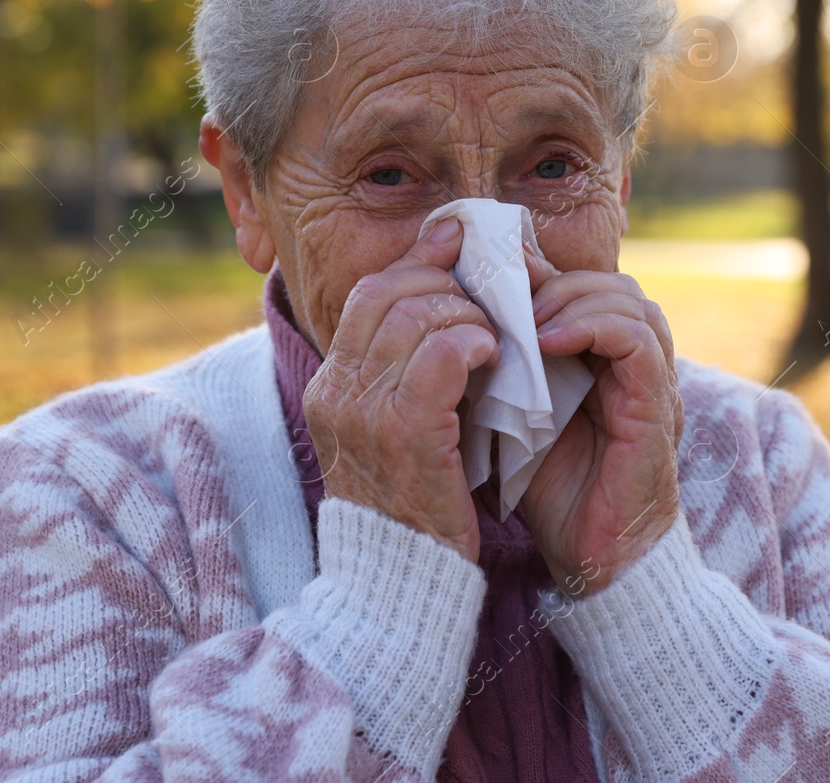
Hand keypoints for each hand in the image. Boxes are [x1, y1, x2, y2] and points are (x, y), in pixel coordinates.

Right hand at [305, 218, 497, 560]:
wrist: (400, 587)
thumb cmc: (415, 505)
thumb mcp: (397, 430)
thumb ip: (409, 371)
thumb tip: (446, 302)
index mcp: (331, 386)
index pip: (371, 294)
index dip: (419, 260)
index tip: (460, 243)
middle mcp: (336, 392)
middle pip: (391, 292)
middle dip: (449, 278)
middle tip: (495, 288)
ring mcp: (364, 412)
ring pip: (418, 314)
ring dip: (469, 312)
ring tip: (497, 334)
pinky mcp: (405, 434)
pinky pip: (440, 354)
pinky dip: (472, 342)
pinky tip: (494, 356)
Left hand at [517, 251, 682, 597]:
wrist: (596, 563)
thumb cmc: (552, 493)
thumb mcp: (513, 415)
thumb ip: (499, 366)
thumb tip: (456, 317)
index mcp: (604, 363)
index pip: (583, 286)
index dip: (537, 275)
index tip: (486, 282)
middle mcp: (636, 366)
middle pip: (608, 283)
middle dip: (552, 283)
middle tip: (503, 305)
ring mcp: (652, 384)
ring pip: (628, 299)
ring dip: (569, 299)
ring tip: (524, 324)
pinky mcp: (657, 407)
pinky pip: (637, 340)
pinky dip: (593, 326)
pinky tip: (547, 343)